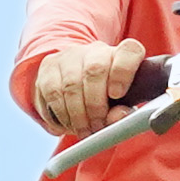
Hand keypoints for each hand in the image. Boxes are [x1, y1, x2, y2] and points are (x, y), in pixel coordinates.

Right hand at [33, 39, 155, 138]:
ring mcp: (71, 55)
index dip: (123, 72)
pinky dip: (62, 113)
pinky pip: (53, 92)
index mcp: (121, 55)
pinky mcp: (49, 65)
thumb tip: (119, 116)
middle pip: (95, 70)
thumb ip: (122, 111)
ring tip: (84, 129)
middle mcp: (96, 50)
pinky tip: (69, 123)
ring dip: (78, 114)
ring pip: (72, 84)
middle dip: (95, 106)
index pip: (129, 51)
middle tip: (97, 126)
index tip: (117, 94)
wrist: (76, 82)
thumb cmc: (104, 96)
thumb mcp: (118, 105)